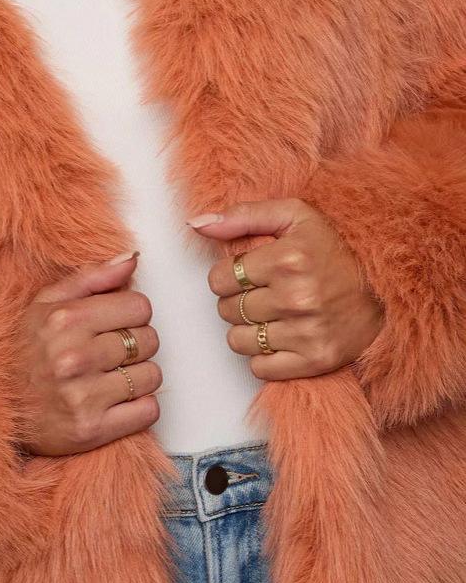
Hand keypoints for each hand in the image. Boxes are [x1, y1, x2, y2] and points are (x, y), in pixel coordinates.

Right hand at [13, 253, 162, 455]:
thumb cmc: (25, 352)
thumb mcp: (46, 303)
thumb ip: (92, 277)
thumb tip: (132, 258)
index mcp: (64, 319)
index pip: (140, 306)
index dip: (133, 314)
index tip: (116, 323)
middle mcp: (73, 357)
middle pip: (148, 340)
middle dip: (136, 344)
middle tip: (112, 352)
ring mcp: (82, 396)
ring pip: (152, 376)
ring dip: (138, 377)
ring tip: (111, 377)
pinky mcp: (91, 430)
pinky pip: (148, 411)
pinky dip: (139, 407)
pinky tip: (115, 401)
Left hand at [188, 198, 385, 379]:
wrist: (385, 289)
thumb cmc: (334, 249)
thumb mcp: (293, 215)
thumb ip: (242, 215)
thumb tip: (196, 224)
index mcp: (288, 259)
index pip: (219, 278)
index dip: (227, 276)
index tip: (246, 274)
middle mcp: (296, 297)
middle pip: (227, 310)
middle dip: (236, 301)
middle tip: (261, 293)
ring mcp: (306, 332)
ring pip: (238, 341)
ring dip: (247, 329)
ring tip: (270, 315)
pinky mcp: (315, 360)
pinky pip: (259, 367)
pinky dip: (264, 356)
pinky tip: (281, 336)